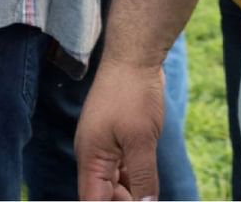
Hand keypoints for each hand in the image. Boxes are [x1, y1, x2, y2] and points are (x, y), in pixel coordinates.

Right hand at [75, 59, 163, 199]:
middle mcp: (93, 155)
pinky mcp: (117, 134)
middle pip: (103, 195)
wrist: (134, 54)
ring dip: (130, 191)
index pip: (93, 201)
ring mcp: (105, 144)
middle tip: (147, 199)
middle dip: (124, 201)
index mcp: (91, 159)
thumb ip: (143, 177)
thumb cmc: (133, 93)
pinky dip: (133, 175)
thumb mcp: (141, 140)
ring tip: (148, 194)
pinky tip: (148, 180)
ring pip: (114, 181)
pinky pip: (122, 165)